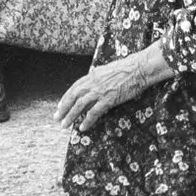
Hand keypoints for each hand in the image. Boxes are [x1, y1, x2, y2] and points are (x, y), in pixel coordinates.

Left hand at [55, 42, 174, 132]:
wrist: (138, 68)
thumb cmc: (126, 68)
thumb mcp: (107, 71)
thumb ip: (97, 78)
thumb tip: (91, 85)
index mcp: (92, 75)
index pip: (74, 88)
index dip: (65, 98)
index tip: (60, 107)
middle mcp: (93, 83)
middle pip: (73, 97)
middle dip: (63, 109)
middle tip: (57, 118)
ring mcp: (100, 91)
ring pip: (80, 105)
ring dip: (71, 116)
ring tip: (65, 125)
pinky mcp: (108, 99)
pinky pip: (94, 112)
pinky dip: (87, 121)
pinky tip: (83, 127)